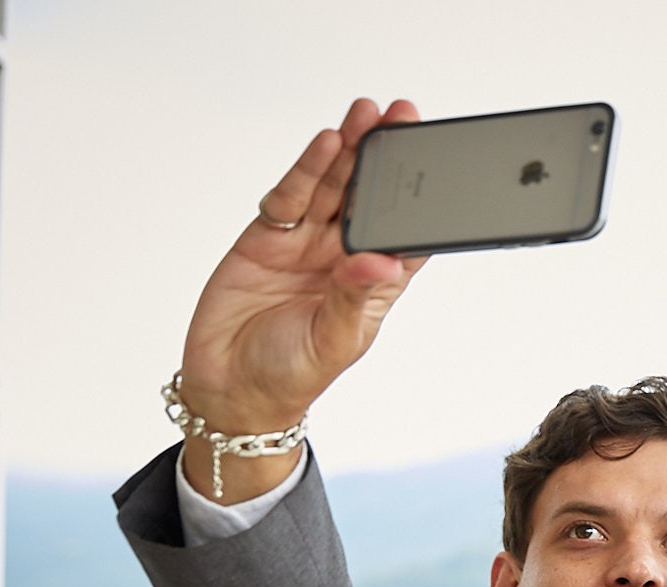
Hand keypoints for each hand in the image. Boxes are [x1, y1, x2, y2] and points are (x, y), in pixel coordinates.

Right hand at [177, 97, 428, 499]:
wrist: (230, 390)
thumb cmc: (291, 376)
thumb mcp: (332, 341)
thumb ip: (354, 299)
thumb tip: (382, 264)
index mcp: (374, 285)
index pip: (405, 234)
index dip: (421, 198)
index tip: (436, 163)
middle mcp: (342, 258)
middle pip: (369, 198)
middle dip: (384, 158)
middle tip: (402, 116)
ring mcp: (305, 245)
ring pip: (332, 189)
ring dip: (348, 152)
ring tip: (365, 116)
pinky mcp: (266, 239)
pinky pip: (290, 198)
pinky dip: (304, 171)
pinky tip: (323, 144)